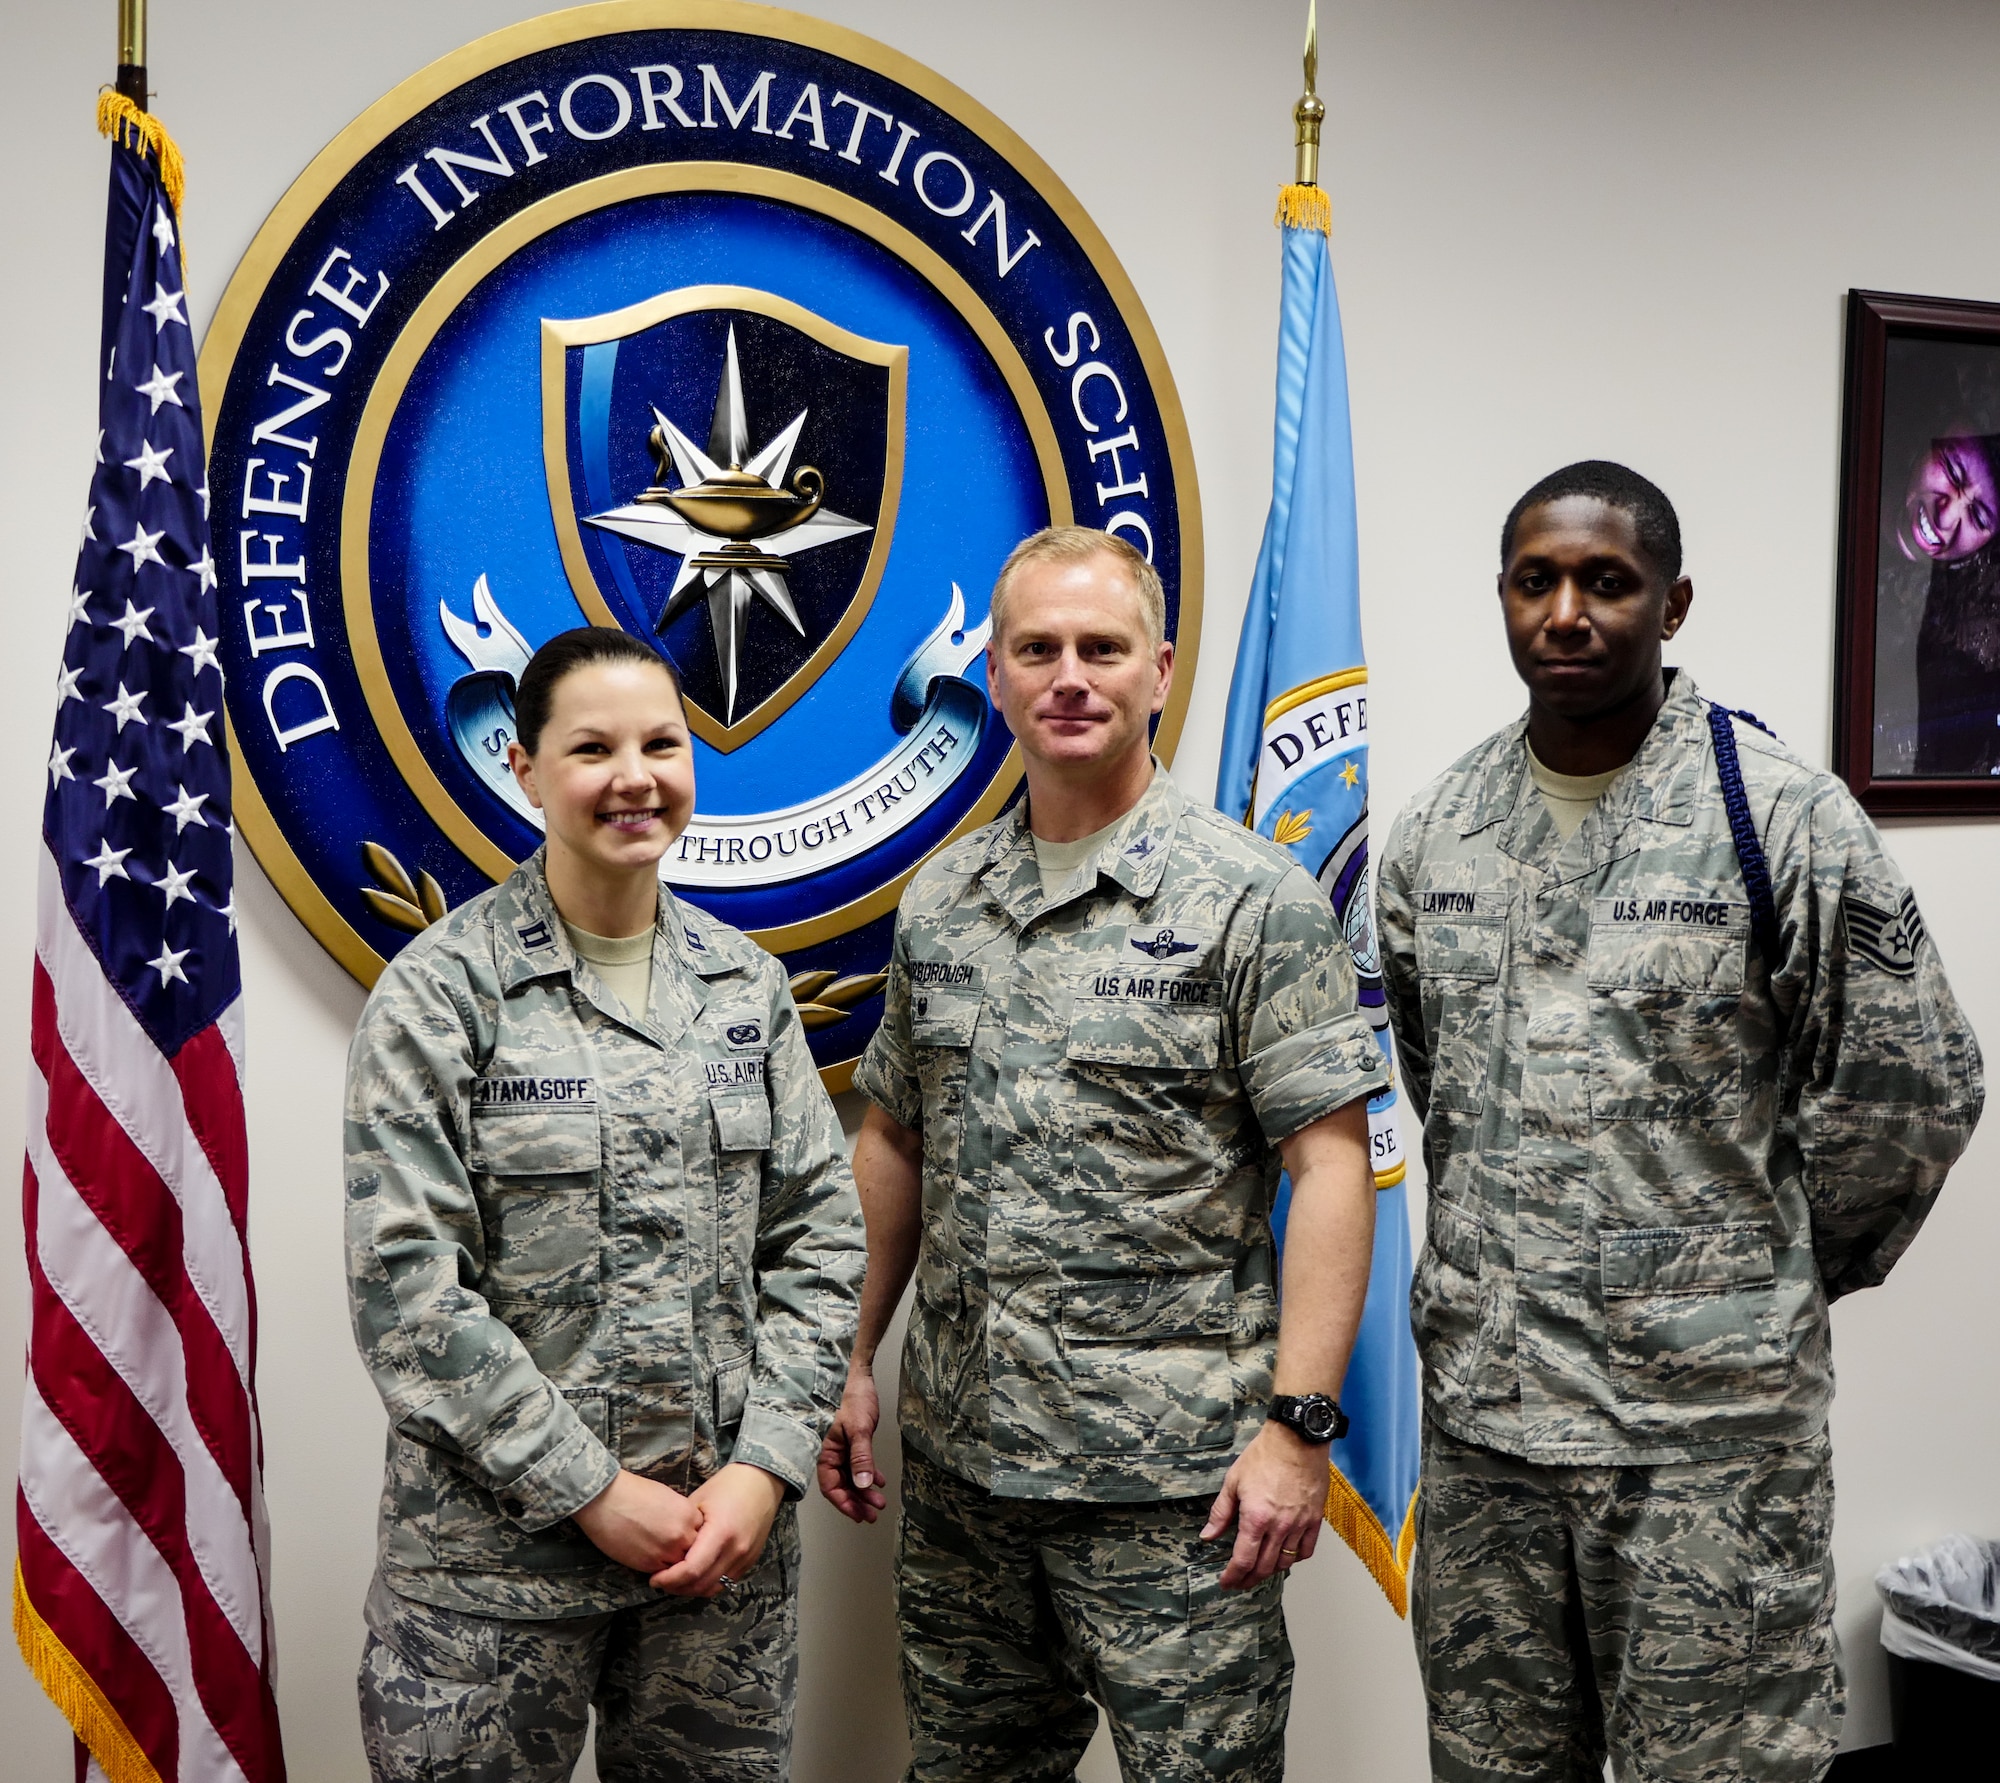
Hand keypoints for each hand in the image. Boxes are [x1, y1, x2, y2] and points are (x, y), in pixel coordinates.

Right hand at [572, 1469, 702, 1573]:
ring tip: (662, 1554)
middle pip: (695, 1552)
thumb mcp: (667, 1497)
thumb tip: (686, 1529)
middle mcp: (681, 1534)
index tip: (685, 1535)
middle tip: (675, 1548)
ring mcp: (666, 1551)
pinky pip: (663, 1573)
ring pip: (680, 1566)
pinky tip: (651, 1558)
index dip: (693, 1535)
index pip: (703, 1533)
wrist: (605, 1499)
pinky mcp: (648, 1564)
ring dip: (674, 1563)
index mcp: (688, 1514)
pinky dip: (660, 1569)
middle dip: (687, 1551)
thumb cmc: (633, 1492)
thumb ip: (682, 1515)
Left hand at [650, 1464, 786, 1597]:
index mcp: (721, 1532)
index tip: (654, 1578)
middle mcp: (736, 1550)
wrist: (761, 1482)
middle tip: (660, 1582)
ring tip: (676, 1581)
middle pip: (702, 1584)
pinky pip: (726, 1581)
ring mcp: (745, 1558)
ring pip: (714, 1588)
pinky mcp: (750, 1561)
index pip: (692, 1570)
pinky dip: (708, 1583)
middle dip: (677, 1588)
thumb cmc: (726, 1486)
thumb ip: (684, 1529)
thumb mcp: (698, 1501)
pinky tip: (696, 1575)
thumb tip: (664, 1552)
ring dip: (692, 1589)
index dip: (670, 1579)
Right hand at [816, 1366, 887, 1523]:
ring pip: (851, 1477)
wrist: (859, 1377)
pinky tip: (879, 1482)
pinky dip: (868, 1475)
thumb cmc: (853, 1399)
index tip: (858, 1514)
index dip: (844, 1503)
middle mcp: (831, 1453)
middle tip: (873, 1514)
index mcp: (825, 1452)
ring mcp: (842, 1449)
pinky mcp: (852, 1443)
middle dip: (857, 1501)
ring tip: (879, 1502)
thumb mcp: (858, 1429)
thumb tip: (862, 1485)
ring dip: (864, 1490)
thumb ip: (861, 1458)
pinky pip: (858, 1465)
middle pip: (841, 1485)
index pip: (830, 1486)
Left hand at [1201, 1424, 1326, 1589]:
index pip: (1244, 1560)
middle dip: (1249, 1578)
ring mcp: (1299, 1524)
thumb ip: (1221, 1512)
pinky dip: (1295, 1558)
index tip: (1226, 1582)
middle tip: (1240, 1581)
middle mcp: (1279, 1526)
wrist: (1297, 1439)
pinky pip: (1306, 1550)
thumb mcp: (1233, 1481)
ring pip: (1285, 1562)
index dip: (1233, 1576)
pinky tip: (1285, 1556)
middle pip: (1264, 1566)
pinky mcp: (1315, 1519)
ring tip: (1260, 1570)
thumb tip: (1208, 1535)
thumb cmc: (1265, 1455)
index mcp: (1256, 1518)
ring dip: (1271, 1571)